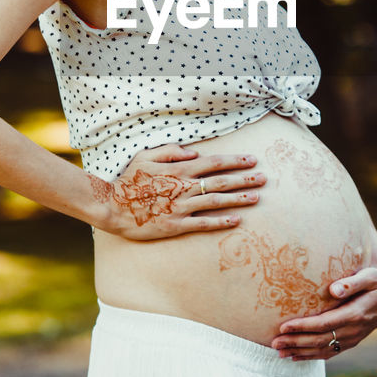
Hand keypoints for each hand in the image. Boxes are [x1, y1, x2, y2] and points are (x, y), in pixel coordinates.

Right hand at [92, 143, 265, 240]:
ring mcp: (182, 207)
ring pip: (217, 201)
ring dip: (238, 198)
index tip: (252, 160)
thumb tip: (193, 152)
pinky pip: (204, 223)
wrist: (113, 207)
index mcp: (179, 169)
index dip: (235, 161)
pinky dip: (222, 221)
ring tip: (256, 197)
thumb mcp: (145, 156)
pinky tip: (237, 219)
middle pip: (221, 181)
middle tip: (264, 178)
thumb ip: (170, 151)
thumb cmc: (129, 180)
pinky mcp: (177, 225)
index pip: (213, 163)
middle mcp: (184, 187)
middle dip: (244, 179)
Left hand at [271, 266, 376, 360]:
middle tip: (274, 343)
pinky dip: (311, 356)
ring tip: (278, 352)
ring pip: (323, 350)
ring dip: (300, 352)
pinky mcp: (351, 341)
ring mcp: (352, 338)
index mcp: (355, 314)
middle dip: (295, 342)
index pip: (324, 324)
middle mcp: (353, 330)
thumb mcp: (371, 276)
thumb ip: (352, 282)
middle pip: (319, 340)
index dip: (303, 327)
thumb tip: (333, 290)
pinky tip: (295, 357)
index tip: (284, 327)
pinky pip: (329, 352)